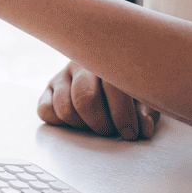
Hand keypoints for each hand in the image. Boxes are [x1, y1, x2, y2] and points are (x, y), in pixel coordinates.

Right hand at [37, 61, 159, 139]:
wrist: (110, 69)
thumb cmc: (129, 85)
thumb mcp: (144, 95)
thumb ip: (147, 111)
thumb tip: (144, 128)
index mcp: (108, 60)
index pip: (111, 87)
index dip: (122, 115)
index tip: (130, 132)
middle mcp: (81, 64)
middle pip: (85, 99)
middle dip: (101, 123)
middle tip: (111, 131)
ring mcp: (62, 76)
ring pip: (64, 108)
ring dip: (82, 125)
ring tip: (95, 126)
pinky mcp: (48, 89)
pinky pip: (45, 110)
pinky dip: (60, 121)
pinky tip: (77, 121)